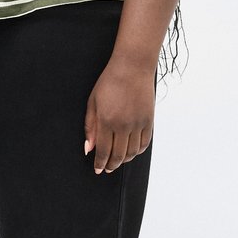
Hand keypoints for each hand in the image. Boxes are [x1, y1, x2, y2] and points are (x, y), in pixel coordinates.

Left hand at [83, 58, 153, 173]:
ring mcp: (138, 123)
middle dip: (111, 165)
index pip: (103, 151)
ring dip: (124, 160)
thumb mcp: (93, 102)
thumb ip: (90, 127)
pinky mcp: (149, 120)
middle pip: (118, 155)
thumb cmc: (109, 82)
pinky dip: (138, 151)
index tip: (97, 169)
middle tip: (107, 169)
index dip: (100, 163)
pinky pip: (144, 143)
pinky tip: (132, 152)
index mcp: (106, 121)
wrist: (132, 67)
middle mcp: (123, 125)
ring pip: (132, 152)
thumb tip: (88, 148)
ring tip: (118, 161)